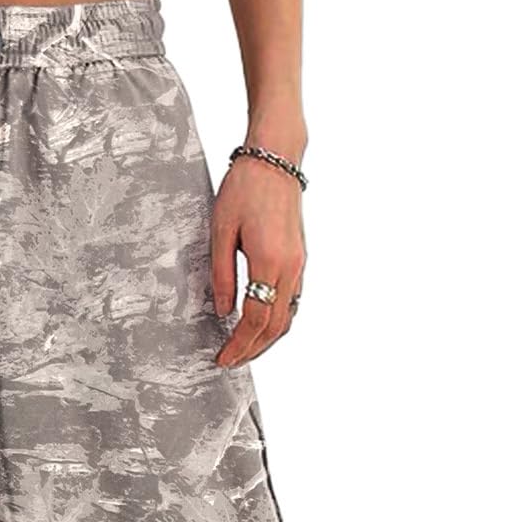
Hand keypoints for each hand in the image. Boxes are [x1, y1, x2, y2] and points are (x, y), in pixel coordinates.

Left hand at [212, 156, 305, 367]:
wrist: (276, 159)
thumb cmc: (245, 189)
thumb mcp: (221, 231)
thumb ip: (222, 275)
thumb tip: (223, 311)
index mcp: (270, 262)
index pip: (255, 319)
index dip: (238, 345)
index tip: (222, 359)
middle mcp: (291, 268)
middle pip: (275, 326)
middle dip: (252, 350)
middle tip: (231, 362)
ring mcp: (299, 264)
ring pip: (288, 317)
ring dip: (267, 339)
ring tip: (245, 350)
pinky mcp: (300, 259)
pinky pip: (293, 301)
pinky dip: (277, 321)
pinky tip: (261, 325)